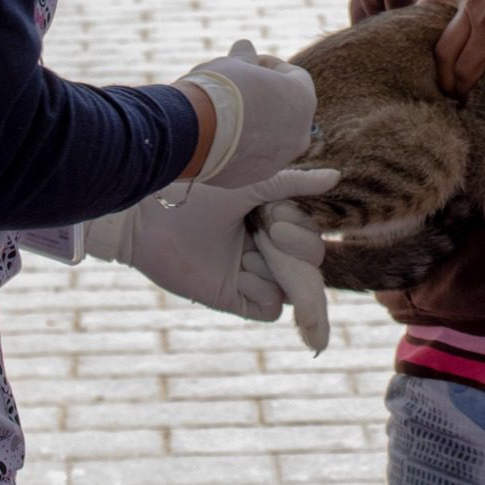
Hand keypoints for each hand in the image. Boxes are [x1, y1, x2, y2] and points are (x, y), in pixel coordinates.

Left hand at [85, 169, 338, 319]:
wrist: (150, 216)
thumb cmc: (198, 191)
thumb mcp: (252, 183)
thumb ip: (293, 184)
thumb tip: (335, 176)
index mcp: (271, 222)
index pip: (311, 240)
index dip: (302, 232)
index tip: (274, 214)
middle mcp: (264, 251)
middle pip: (309, 267)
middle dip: (297, 252)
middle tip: (270, 230)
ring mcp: (249, 276)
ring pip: (294, 290)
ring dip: (273, 269)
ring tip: (247, 252)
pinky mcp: (233, 298)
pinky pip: (269, 307)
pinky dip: (260, 291)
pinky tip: (238, 273)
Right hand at [176, 40, 317, 188]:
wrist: (195, 132)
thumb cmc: (221, 90)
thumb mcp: (233, 65)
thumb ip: (245, 58)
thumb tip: (245, 46)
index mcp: (303, 100)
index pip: (294, 76)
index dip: (270, 65)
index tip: (249, 62)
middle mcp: (299, 134)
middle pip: (284, 108)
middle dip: (263, 95)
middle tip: (236, 86)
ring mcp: (278, 160)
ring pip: (269, 136)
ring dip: (252, 122)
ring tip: (222, 111)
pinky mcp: (253, 178)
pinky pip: (250, 157)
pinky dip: (239, 146)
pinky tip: (216, 135)